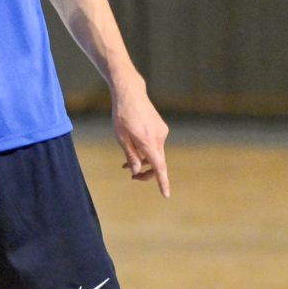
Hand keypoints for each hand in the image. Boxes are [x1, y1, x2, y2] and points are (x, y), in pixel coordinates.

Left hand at [112, 78, 169, 196]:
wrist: (130, 94)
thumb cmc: (122, 115)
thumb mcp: (121, 138)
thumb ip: (130, 156)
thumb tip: (137, 171)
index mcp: (149, 142)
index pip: (159, 167)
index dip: (162, 182)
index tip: (166, 194)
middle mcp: (160, 138)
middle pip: (157, 162)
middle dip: (146, 172)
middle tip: (131, 176)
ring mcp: (162, 132)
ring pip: (155, 153)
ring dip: (143, 160)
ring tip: (125, 164)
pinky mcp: (161, 128)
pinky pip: (154, 144)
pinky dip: (146, 150)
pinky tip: (134, 148)